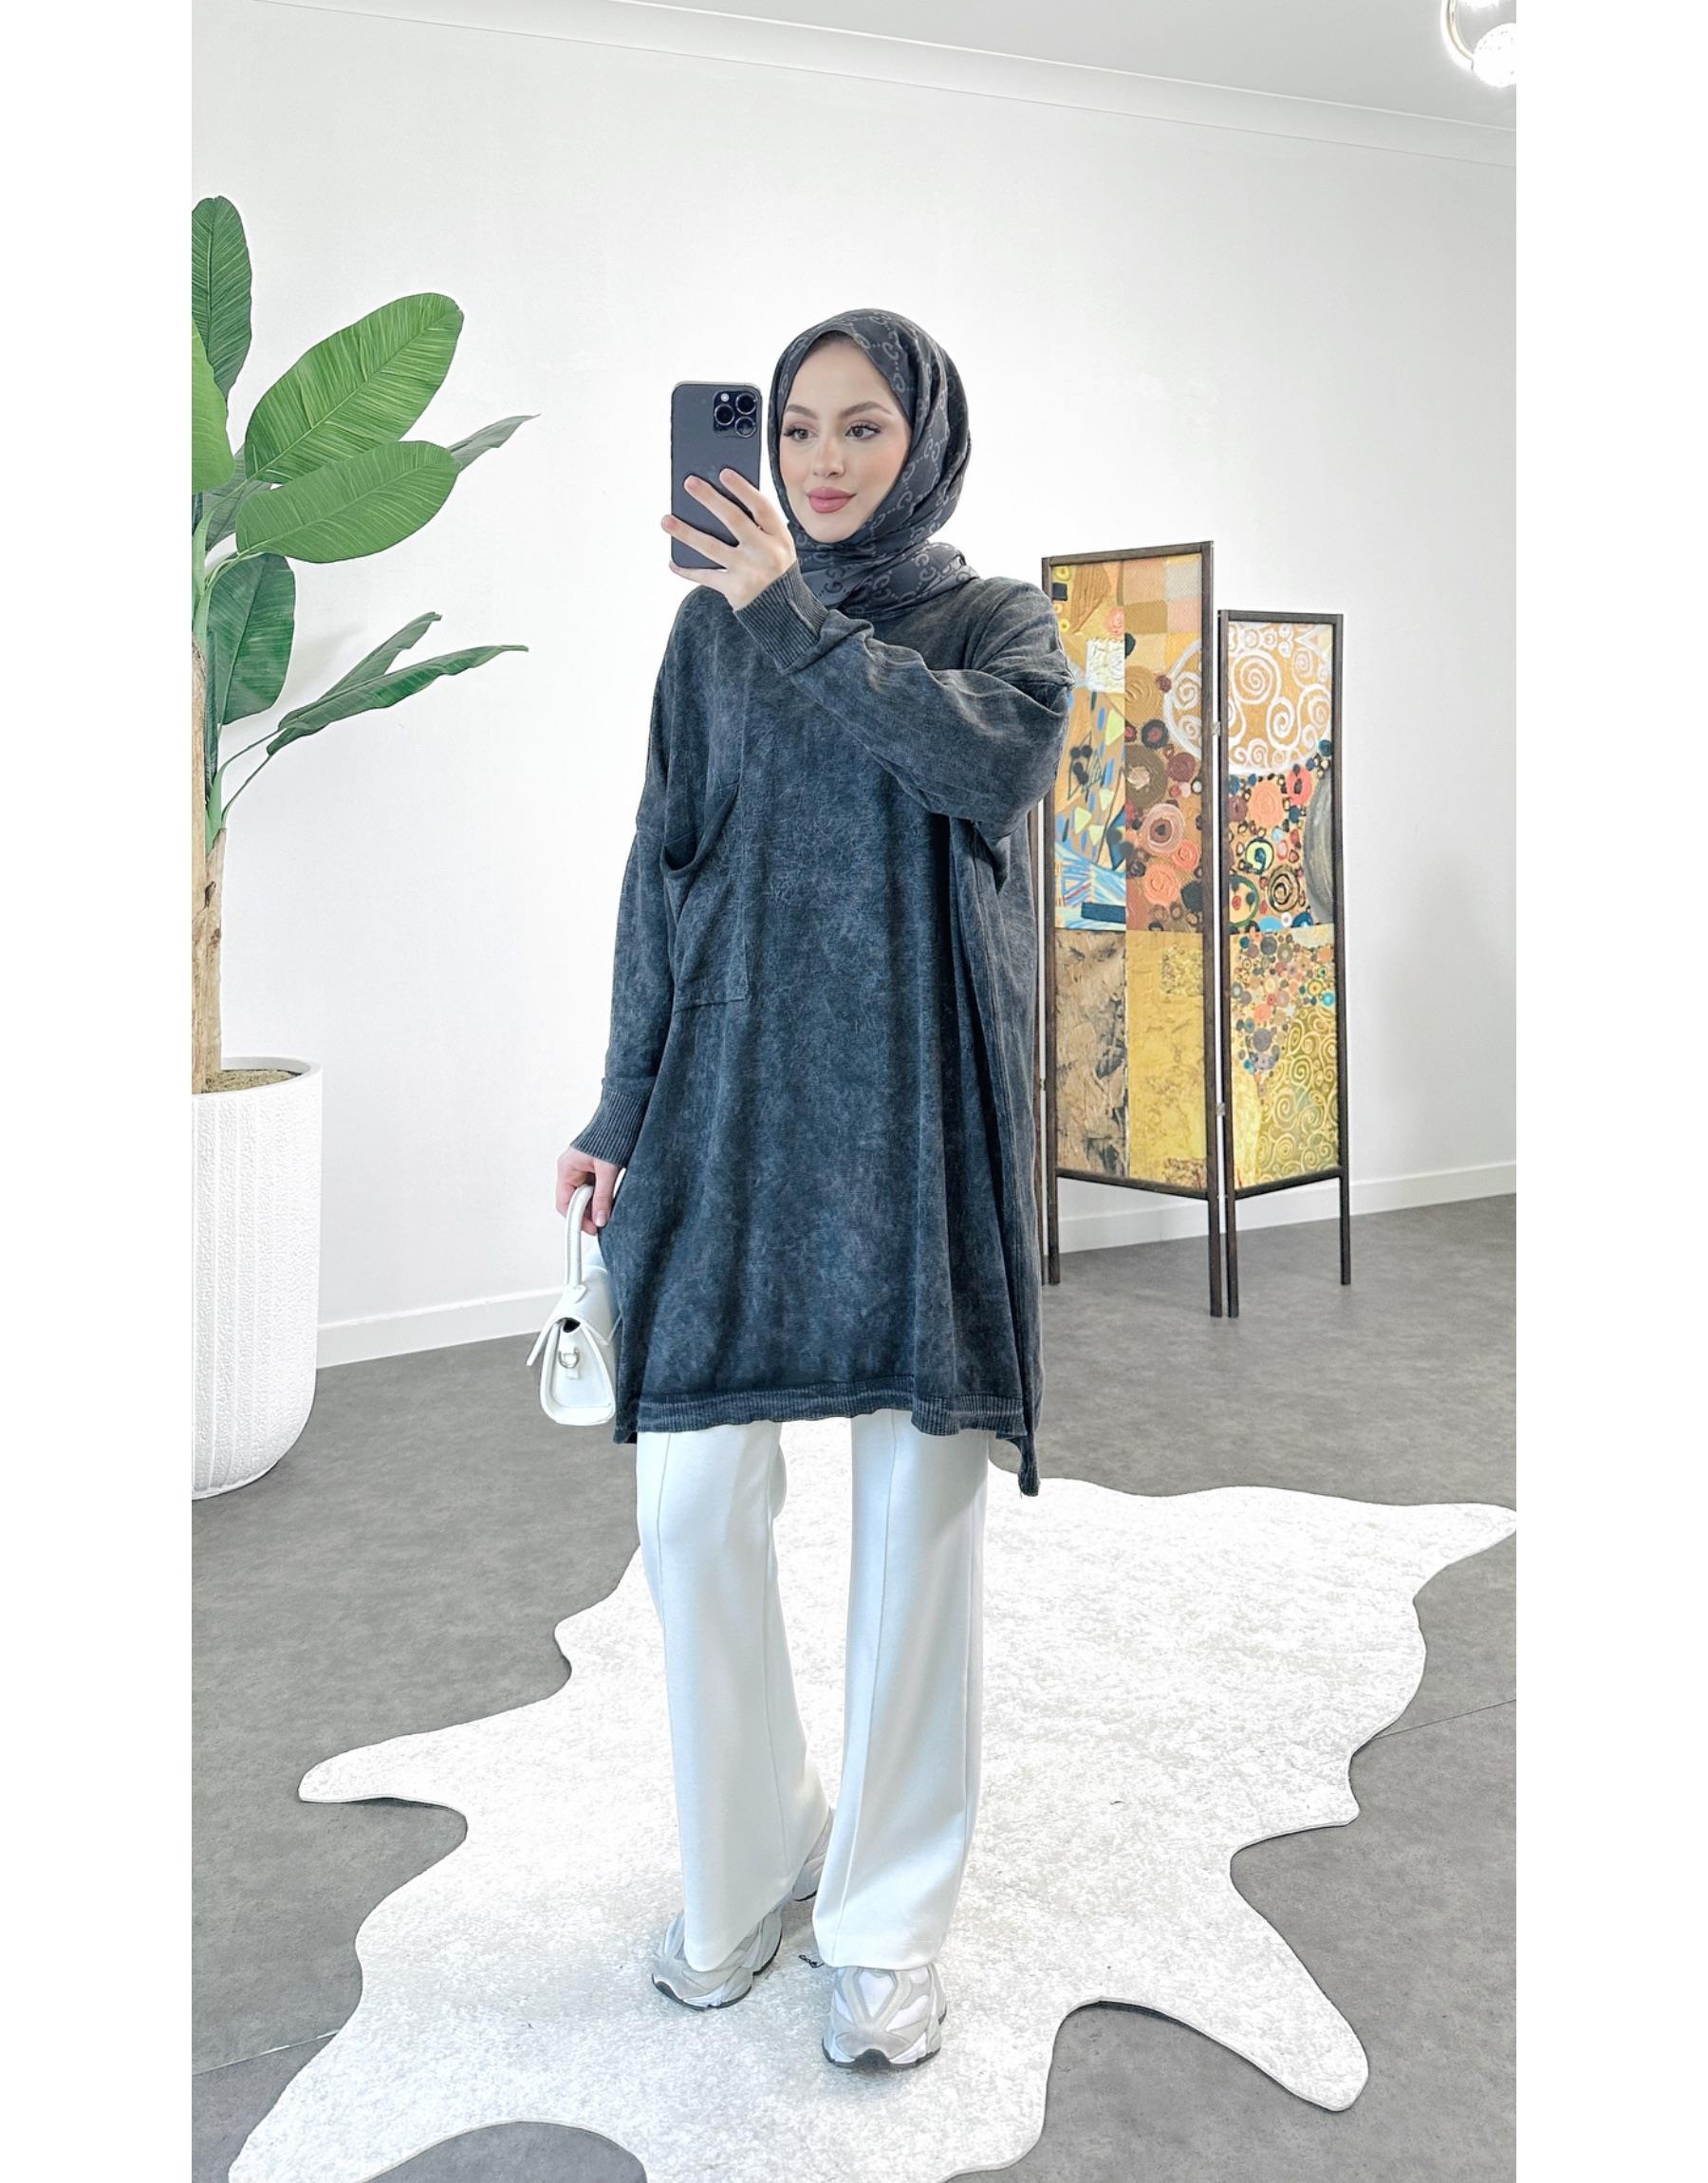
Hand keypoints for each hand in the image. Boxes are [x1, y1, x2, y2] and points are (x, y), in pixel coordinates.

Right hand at [557, 1142, 619, 1233]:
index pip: (564, 1203)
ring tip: (610, 1211)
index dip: (577, 1219)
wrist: (623, 1114)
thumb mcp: (607, 1171)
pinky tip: (611, 1200)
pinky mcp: (593, 1167)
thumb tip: (600, 1220)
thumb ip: (603, 1197)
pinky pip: (594, 1187)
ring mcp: (581, 1168)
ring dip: (596, 1204)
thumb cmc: (611, 1135)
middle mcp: (571, 1169)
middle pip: (575, 1201)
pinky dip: (601, 1195)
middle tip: (605, 1222)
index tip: (593, 1229)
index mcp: (566, 1168)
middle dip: (588, 1213)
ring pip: (586, 1195)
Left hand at [663, 467, 796, 609]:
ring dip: (686, 533)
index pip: (761, 507)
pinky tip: (673, 561)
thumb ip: (758, 526)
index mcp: (778, 537)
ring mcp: (749, 571)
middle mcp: (765, 553)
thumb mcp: (778, 546)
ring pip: (712, 547)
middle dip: (710, 499)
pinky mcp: (735, 589)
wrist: (784, 610)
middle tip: (689, 483)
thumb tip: (719, 501)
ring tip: (666, 520)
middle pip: (734, 520)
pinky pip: (706, 576)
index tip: (723, 473)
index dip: (742, 489)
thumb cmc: (775, 570)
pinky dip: (687, 570)